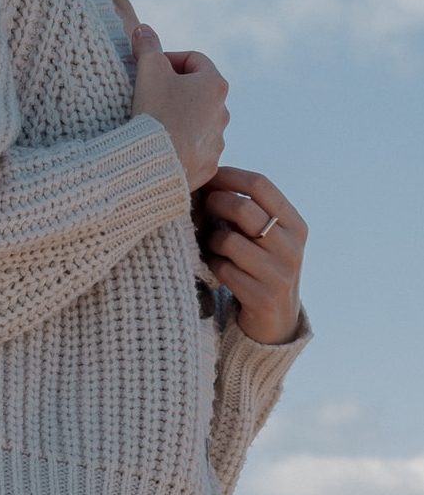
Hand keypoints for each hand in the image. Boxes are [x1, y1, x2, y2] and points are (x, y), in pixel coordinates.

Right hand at [129, 24, 229, 191]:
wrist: (156, 163)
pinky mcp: (208, 164)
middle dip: (175, 90)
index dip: (169, 59)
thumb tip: (143, 29)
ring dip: (180, 117)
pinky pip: (195, 148)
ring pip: (198, 121)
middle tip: (149, 94)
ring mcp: (217, 140)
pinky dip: (181, 144)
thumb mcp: (149, 70)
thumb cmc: (155, 112)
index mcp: (214, 84)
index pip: (194, 60)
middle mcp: (223, 112)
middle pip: (198, 91)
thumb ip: (147, 46)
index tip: (149, 69)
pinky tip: (161, 146)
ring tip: (155, 122)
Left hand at [200, 166, 307, 344]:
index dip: (228, 175)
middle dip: (213, 204)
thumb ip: (246, 207)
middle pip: (242, 208)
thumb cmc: (259, 264)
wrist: (276, 320)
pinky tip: (214, 266)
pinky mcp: (263, 297)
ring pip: (228, 240)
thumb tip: (205, 174)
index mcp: (294, 224)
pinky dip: (211, 265)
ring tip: (212, 244)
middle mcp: (292, 246)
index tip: (206, 175)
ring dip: (211, 240)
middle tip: (201, 208)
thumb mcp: (264, 234)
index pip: (260, 184)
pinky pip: (223, 269)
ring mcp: (280, 273)